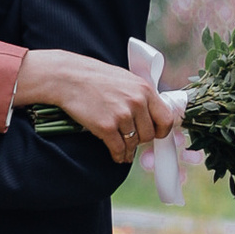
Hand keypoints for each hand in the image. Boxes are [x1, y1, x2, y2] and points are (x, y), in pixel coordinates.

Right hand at [11, 48, 175, 160]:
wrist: (68, 77)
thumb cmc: (95, 77)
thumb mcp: (125, 79)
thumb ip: (140, 95)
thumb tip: (151, 114)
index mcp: (145, 89)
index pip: (166, 119)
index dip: (161, 130)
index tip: (155, 133)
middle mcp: (137, 102)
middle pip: (149, 134)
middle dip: (140, 139)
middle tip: (132, 137)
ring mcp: (122, 115)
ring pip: (133, 143)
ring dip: (128, 148)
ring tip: (123, 148)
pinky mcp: (106, 126)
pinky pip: (119, 149)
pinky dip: (118, 155)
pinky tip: (117, 155)